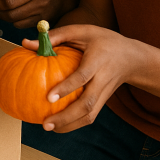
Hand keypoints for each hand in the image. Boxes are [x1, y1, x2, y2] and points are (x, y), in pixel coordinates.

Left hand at [21, 24, 139, 132]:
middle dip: (67, 117)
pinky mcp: (104, 101)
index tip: (48, 97)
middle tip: (46, 124)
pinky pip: (90, 116)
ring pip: (90, 115)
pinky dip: (75, 123)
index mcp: (97, 60)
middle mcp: (102, 79)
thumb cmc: (103, 40)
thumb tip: (26, 43)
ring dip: (70, 125)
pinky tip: (58, 125)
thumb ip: (55, 36)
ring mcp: (105, 93)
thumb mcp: (82, 31)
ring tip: (49, 128)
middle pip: (87, 104)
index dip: (66, 88)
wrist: (132, 58)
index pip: (82, 77)